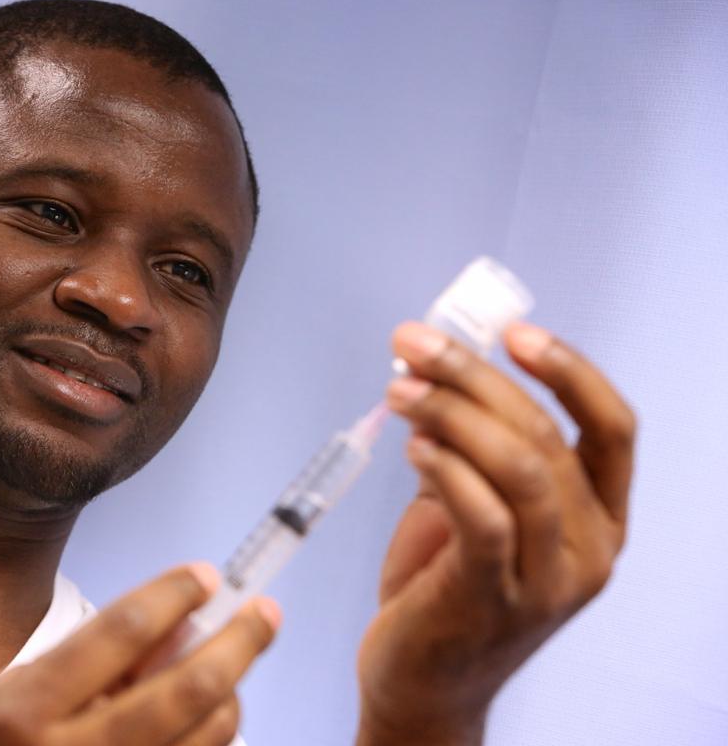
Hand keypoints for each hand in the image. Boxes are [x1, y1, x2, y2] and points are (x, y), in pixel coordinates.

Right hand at [0, 564, 280, 745]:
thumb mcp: (14, 691)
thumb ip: (91, 659)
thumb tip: (177, 619)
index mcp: (27, 709)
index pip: (121, 631)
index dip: (173, 594)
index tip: (204, 575)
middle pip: (185, 689)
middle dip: (238, 640)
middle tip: (264, 610)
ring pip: (207, 736)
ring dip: (231, 691)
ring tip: (231, 665)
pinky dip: (212, 735)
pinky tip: (209, 714)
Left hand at [356, 321, 635, 745]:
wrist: (422, 681)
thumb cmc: (445, 585)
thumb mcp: (471, 506)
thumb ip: (469, 446)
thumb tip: (432, 367)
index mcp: (599, 518)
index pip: (612, 428)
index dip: (570, 370)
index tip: (513, 331)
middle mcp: (590, 549)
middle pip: (546, 433)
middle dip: (474, 376)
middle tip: (412, 345)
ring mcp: (548, 580)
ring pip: (519, 467)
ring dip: (452, 413)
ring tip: (400, 390)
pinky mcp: (495, 601)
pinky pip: (482, 516)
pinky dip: (446, 467)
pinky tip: (413, 444)